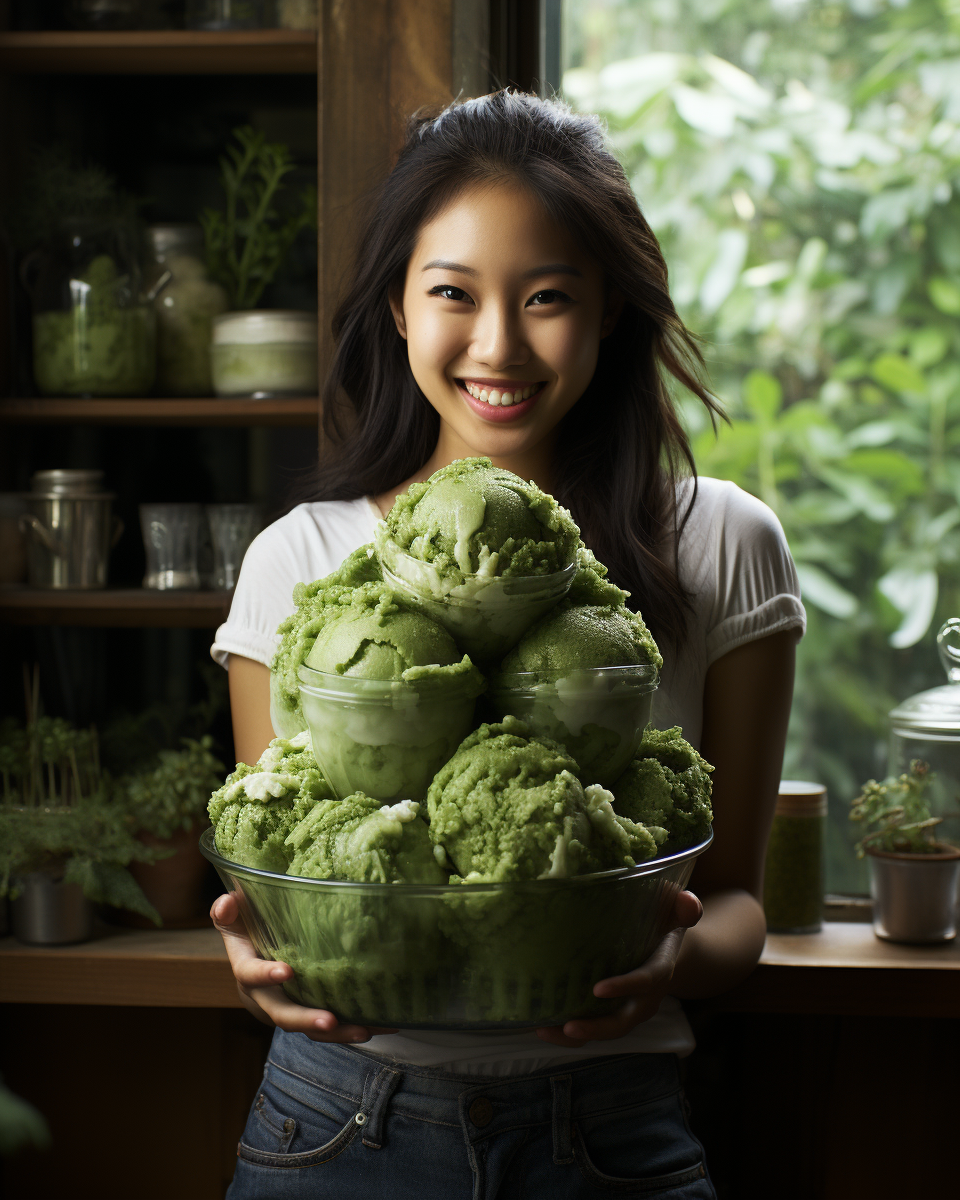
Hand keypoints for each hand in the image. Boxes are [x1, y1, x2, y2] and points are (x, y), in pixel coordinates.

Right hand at [210, 893, 398, 1042]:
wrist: (253, 960)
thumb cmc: (247, 929)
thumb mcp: (234, 917)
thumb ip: (227, 910)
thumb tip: (228, 903)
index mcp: (246, 970)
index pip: (250, 975)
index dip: (266, 975)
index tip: (287, 971)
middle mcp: (265, 997)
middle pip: (282, 1014)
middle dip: (306, 1019)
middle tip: (330, 1020)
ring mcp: (288, 1009)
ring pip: (309, 1029)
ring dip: (338, 1032)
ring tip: (365, 1029)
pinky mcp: (308, 1014)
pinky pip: (329, 1027)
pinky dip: (354, 1028)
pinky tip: (384, 1025)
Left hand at [535, 888, 702, 1047]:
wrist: (664, 947)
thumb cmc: (664, 924)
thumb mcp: (675, 912)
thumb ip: (683, 907)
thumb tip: (687, 900)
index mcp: (659, 970)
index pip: (645, 982)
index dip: (625, 987)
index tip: (598, 989)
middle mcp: (644, 998)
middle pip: (623, 1020)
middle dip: (597, 1026)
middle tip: (570, 1026)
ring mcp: (627, 1009)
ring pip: (605, 1030)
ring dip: (577, 1035)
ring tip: (546, 1030)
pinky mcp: (610, 1012)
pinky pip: (592, 1028)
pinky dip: (568, 1034)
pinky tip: (542, 1027)